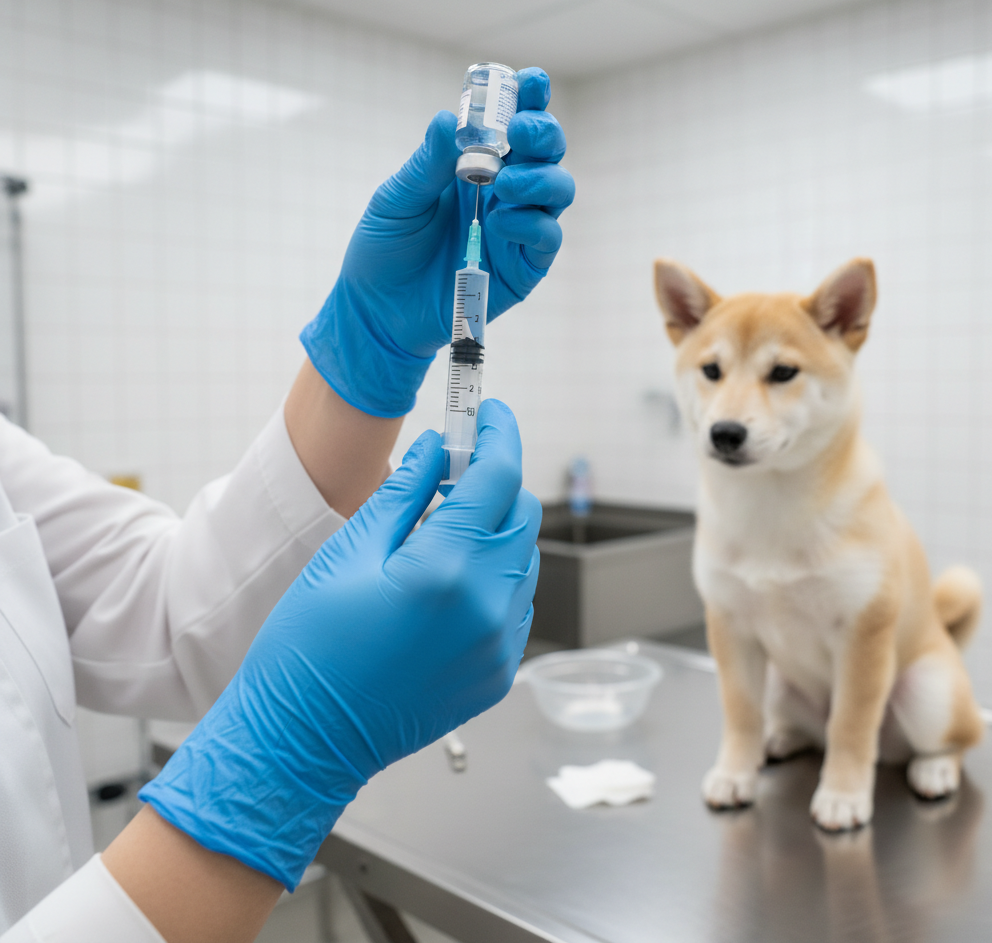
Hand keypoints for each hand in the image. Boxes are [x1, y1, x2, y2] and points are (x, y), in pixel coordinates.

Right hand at [139, 399, 539, 889]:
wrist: (304, 741)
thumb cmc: (310, 647)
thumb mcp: (348, 552)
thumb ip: (405, 493)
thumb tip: (438, 449)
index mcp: (448, 568)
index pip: (498, 476)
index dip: (498, 433)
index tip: (489, 414)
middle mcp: (488, 606)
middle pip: (521, 514)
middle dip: (496, 481)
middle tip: (456, 471)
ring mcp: (499, 644)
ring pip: (523, 558)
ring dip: (495, 530)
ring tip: (443, 529)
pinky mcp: (499, 672)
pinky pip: (516, 602)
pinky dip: (496, 576)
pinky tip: (451, 579)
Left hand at [301, 67, 574, 416]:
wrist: (378, 311)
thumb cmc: (385, 250)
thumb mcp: (398, 199)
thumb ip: (427, 163)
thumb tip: (447, 118)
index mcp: (475, 165)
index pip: (513, 123)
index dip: (528, 98)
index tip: (529, 81)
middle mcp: (505, 191)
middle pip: (548, 151)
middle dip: (542, 132)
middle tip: (518, 134)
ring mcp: (517, 229)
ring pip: (558, 190)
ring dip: (540, 178)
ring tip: (504, 184)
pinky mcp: (522, 268)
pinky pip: (547, 238)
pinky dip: (533, 223)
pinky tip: (501, 221)